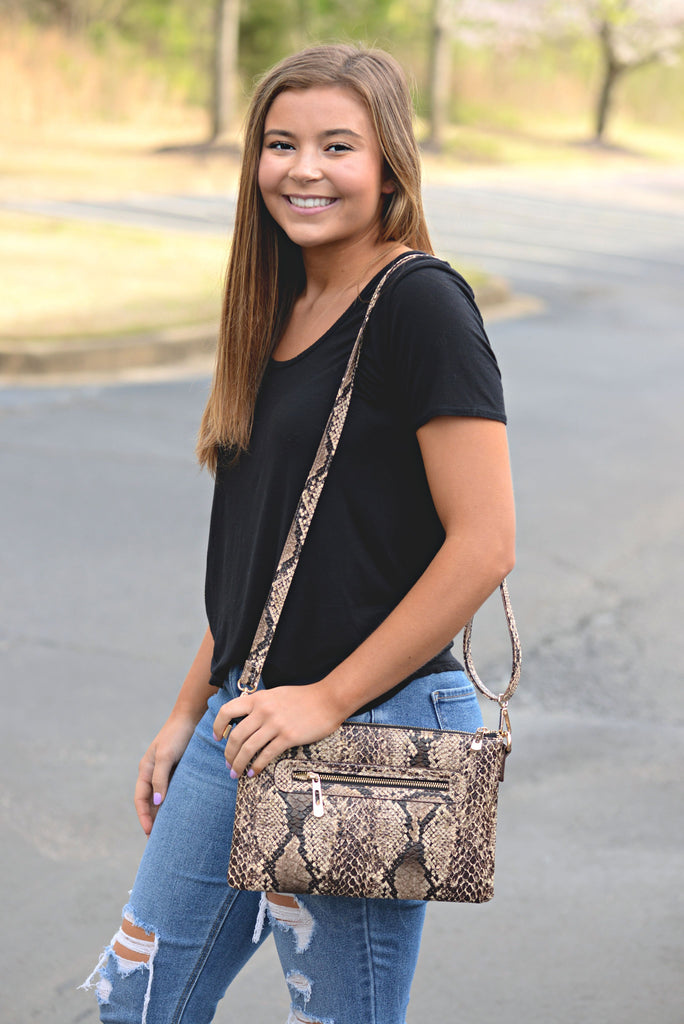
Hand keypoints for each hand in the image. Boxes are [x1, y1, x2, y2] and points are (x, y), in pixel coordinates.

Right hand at [134, 713, 197, 835]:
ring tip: (170, 831)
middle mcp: (154, 772)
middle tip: (158, 840)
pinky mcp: (180, 769)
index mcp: (146, 769)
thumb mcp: (166, 755)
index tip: (149, 833)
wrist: (192, 716)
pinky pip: (175, 790)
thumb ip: (160, 778)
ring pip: (162, 797)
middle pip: (150, 801)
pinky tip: (183, 812)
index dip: (143, 816)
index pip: (141, 799)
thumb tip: (158, 802)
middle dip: (152, 819)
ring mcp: (167, 771)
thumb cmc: (177, 734)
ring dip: (164, 813)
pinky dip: (175, 803)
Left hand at [212, 683, 343, 777]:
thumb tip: (245, 720)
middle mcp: (263, 710)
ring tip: (236, 773)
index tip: (218, 738)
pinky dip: (257, 766)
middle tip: (228, 764)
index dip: (218, 726)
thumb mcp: (276, 694)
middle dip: (229, 754)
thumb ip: (260, 705)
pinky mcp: (287, 737)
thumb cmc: (304, 697)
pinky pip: (266, 755)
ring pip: (248, 748)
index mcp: (258, 698)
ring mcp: (275, 724)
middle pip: (236, 736)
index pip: (227, 711)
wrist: (328, 699)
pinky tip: (253, 772)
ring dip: (239, 764)